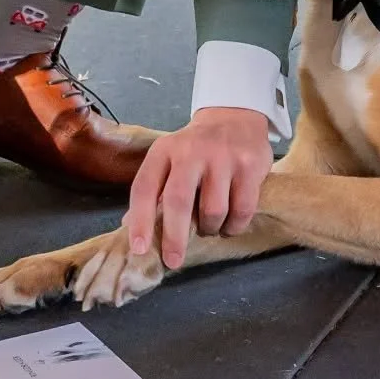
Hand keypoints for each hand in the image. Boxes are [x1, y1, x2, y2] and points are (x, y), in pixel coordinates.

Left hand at [125, 107, 272, 270]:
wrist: (233, 118)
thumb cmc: (195, 148)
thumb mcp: (168, 159)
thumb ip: (152, 191)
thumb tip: (129, 228)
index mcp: (164, 151)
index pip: (145, 187)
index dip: (140, 220)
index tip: (140, 248)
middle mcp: (191, 151)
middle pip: (178, 201)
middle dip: (174, 237)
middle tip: (173, 261)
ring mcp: (222, 157)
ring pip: (213, 211)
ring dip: (210, 230)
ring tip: (209, 227)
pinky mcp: (249, 165)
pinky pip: (242, 211)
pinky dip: (234, 226)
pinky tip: (229, 224)